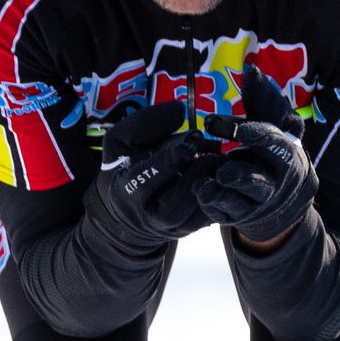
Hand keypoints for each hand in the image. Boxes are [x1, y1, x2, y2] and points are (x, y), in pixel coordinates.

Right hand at [91, 101, 219, 246]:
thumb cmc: (125, 167)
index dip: (171, 160)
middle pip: (182, 194)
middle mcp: (148, 215)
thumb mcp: (120, 142)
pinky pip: (210, 212)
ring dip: (214, 178)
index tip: (190, 145)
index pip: (149, 177)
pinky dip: (219, 191)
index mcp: (126, 192)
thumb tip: (179, 110)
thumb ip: (142, 124)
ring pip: (199, 204)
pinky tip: (219, 173)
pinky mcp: (189, 229)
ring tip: (218, 159)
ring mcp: (171, 227)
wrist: (129, 210)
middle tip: (213, 148)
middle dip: (200, 168)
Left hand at [199, 68, 316, 241]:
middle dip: (242, 175)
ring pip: (243, 201)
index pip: (280, 146)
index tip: (241, 130)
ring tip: (207, 182)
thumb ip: (261, 99)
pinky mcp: (240, 216)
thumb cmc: (269, 150)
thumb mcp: (268, 124)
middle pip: (262, 181)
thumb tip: (252, 69)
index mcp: (287, 155)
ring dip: (224, 191)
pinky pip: (226, 213)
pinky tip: (200, 190)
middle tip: (222, 169)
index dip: (262, 137)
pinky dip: (213, 202)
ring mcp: (258, 203)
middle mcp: (276, 183)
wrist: (278, 197)